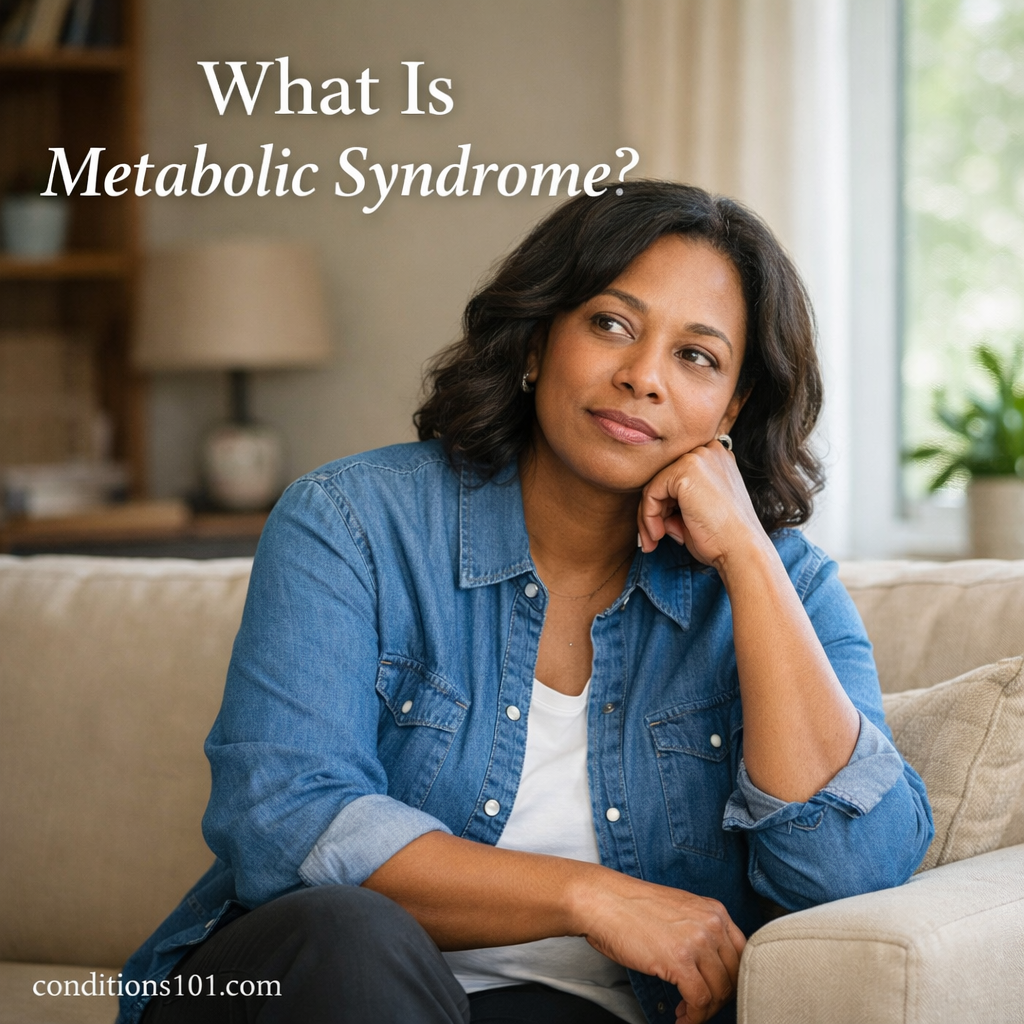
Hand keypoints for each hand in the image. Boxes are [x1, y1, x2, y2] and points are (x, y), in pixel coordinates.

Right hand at [573, 868, 745, 1022]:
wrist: (602, 900)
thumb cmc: (630, 906)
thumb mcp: (678, 911)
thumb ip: (700, 930)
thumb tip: (709, 964)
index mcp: (714, 910)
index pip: (742, 954)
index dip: (730, 979)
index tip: (717, 991)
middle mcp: (711, 923)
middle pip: (733, 976)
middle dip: (718, 998)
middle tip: (700, 1006)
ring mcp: (697, 941)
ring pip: (718, 992)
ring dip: (703, 1011)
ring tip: (686, 1014)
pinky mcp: (680, 961)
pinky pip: (698, 1002)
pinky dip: (692, 1018)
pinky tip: (680, 1019)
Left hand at [636, 438, 764, 569]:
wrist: (741, 550)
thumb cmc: (723, 538)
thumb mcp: (698, 512)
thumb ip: (676, 503)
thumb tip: (654, 509)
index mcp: (716, 458)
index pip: (677, 476)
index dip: (666, 505)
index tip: (662, 529)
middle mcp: (709, 451)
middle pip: (664, 477)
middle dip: (654, 510)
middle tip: (654, 537)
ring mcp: (698, 457)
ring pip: (654, 484)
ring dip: (648, 516)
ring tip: (655, 539)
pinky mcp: (685, 470)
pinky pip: (651, 492)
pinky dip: (648, 515)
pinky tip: (658, 534)